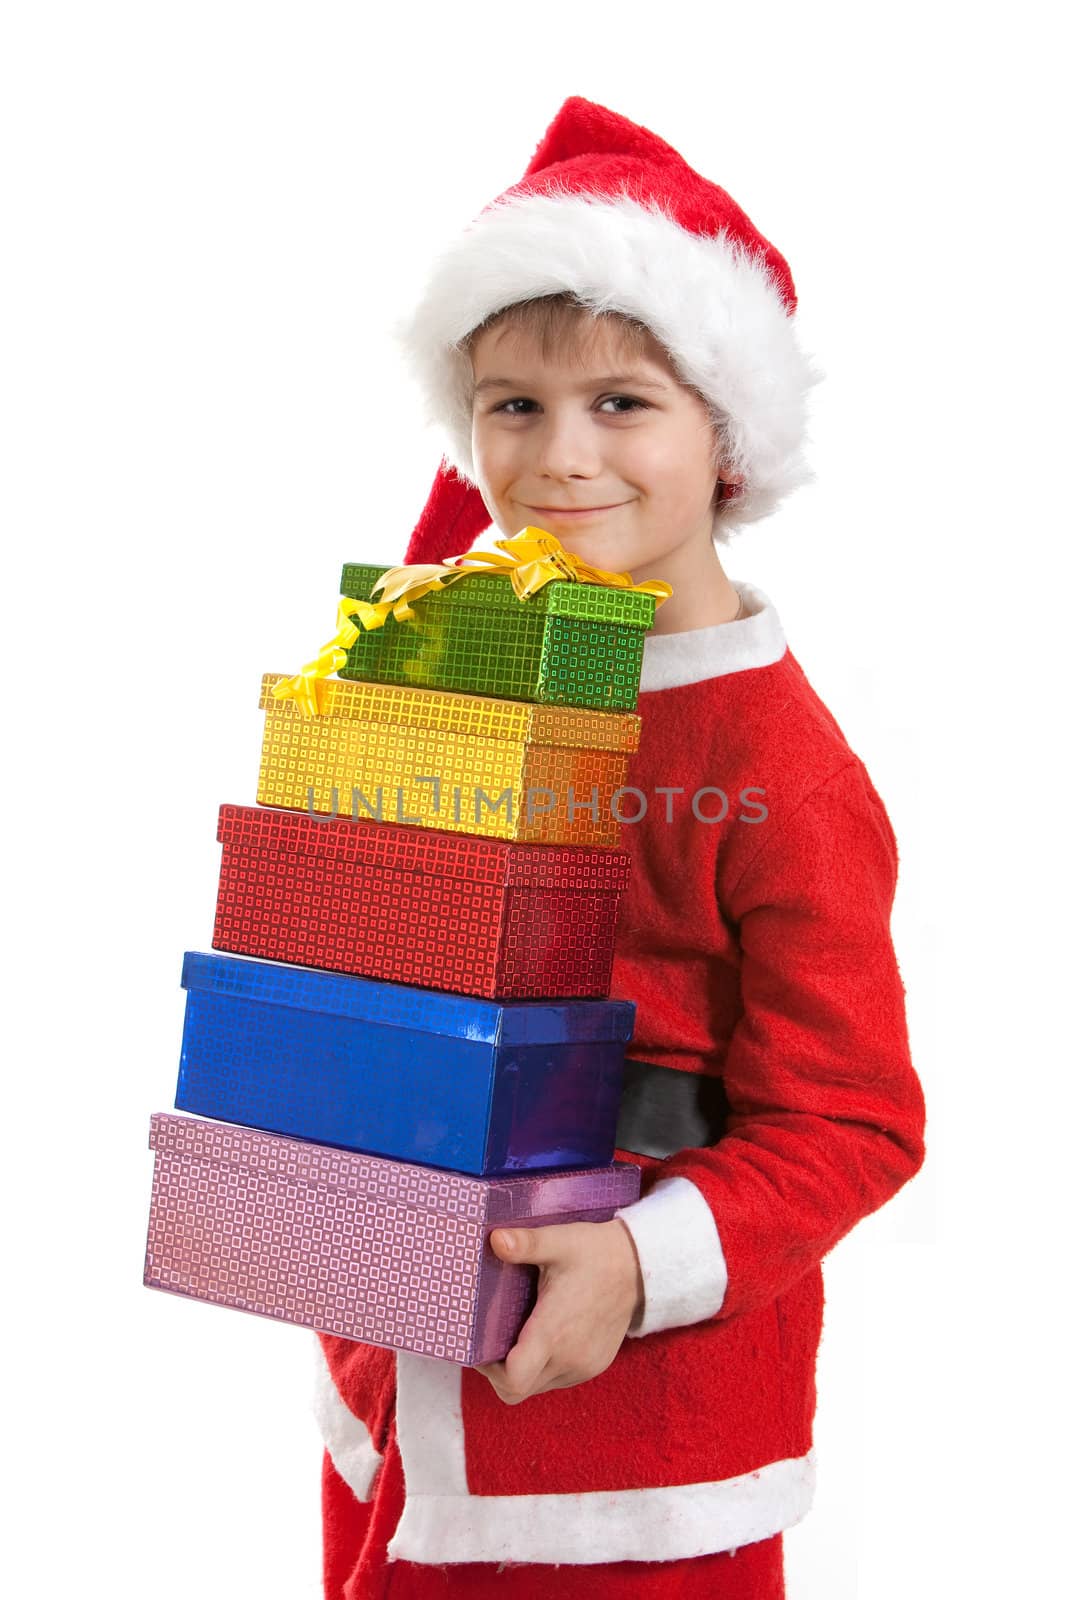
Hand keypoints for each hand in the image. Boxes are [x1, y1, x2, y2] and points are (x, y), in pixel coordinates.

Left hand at [472, 1218, 643, 1403]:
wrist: (640, 1267)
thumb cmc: (595, 1252)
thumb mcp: (560, 1241)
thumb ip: (526, 1243)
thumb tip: (495, 1239)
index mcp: (554, 1333)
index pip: (513, 1380)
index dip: (487, 1369)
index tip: (479, 1344)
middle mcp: (569, 1359)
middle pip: (517, 1390)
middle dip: (497, 1371)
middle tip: (489, 1339)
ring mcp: (583, 1367)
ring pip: (536, 1387)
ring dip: (519, 1370)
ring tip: (513, 1334)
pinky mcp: (593, 1366)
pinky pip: (556, 1379)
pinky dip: (540, 1367)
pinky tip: (539, 1337)